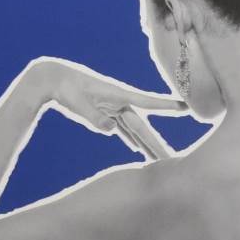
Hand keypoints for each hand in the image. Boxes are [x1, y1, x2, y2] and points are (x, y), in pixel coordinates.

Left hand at [21, 57, 184, 153]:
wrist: (53, 77)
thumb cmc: (66, 86)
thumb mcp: (78, 102)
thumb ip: (94, 117)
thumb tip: (111, 129)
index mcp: (118, 95)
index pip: (148, 101)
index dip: (167, 105)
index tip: (186, 108)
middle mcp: (121, 104)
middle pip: (143, 128)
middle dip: (158, 144)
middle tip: (175, 160)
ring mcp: (115, 110)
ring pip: (136, 132)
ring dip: (147, 146)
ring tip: (162, 161)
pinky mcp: (106, 115)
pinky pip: (123, 131)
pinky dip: (132, 141)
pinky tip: (139, 151)